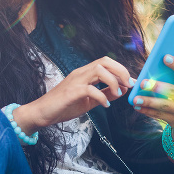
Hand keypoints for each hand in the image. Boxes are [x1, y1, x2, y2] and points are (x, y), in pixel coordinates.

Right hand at [13, 56, 132, 133]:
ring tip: (117, 94)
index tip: (130, 82)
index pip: (106, 62)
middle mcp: (80, 73)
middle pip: (104, 61)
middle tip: (128, 84)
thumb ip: (105, 94)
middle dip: (120, 71)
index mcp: (84, 73)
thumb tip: (122, 90)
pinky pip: (91, 89)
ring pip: (99, 70)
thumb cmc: (63, 106)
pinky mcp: (71, 92)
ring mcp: (75, 81)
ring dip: (113, 81)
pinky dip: (102, 97)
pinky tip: (106, 105)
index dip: (121, 69)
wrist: (42, 113)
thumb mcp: (89, 100)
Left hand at [131, 55, 173, 150]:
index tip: (165, 57)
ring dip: (148, 101)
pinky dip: (147, 111)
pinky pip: (160, 115)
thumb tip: (151, 70)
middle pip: (173, 91)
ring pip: (164, 105)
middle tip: (142, 83)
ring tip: (135, 99)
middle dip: (156, 87)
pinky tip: (138, 107)